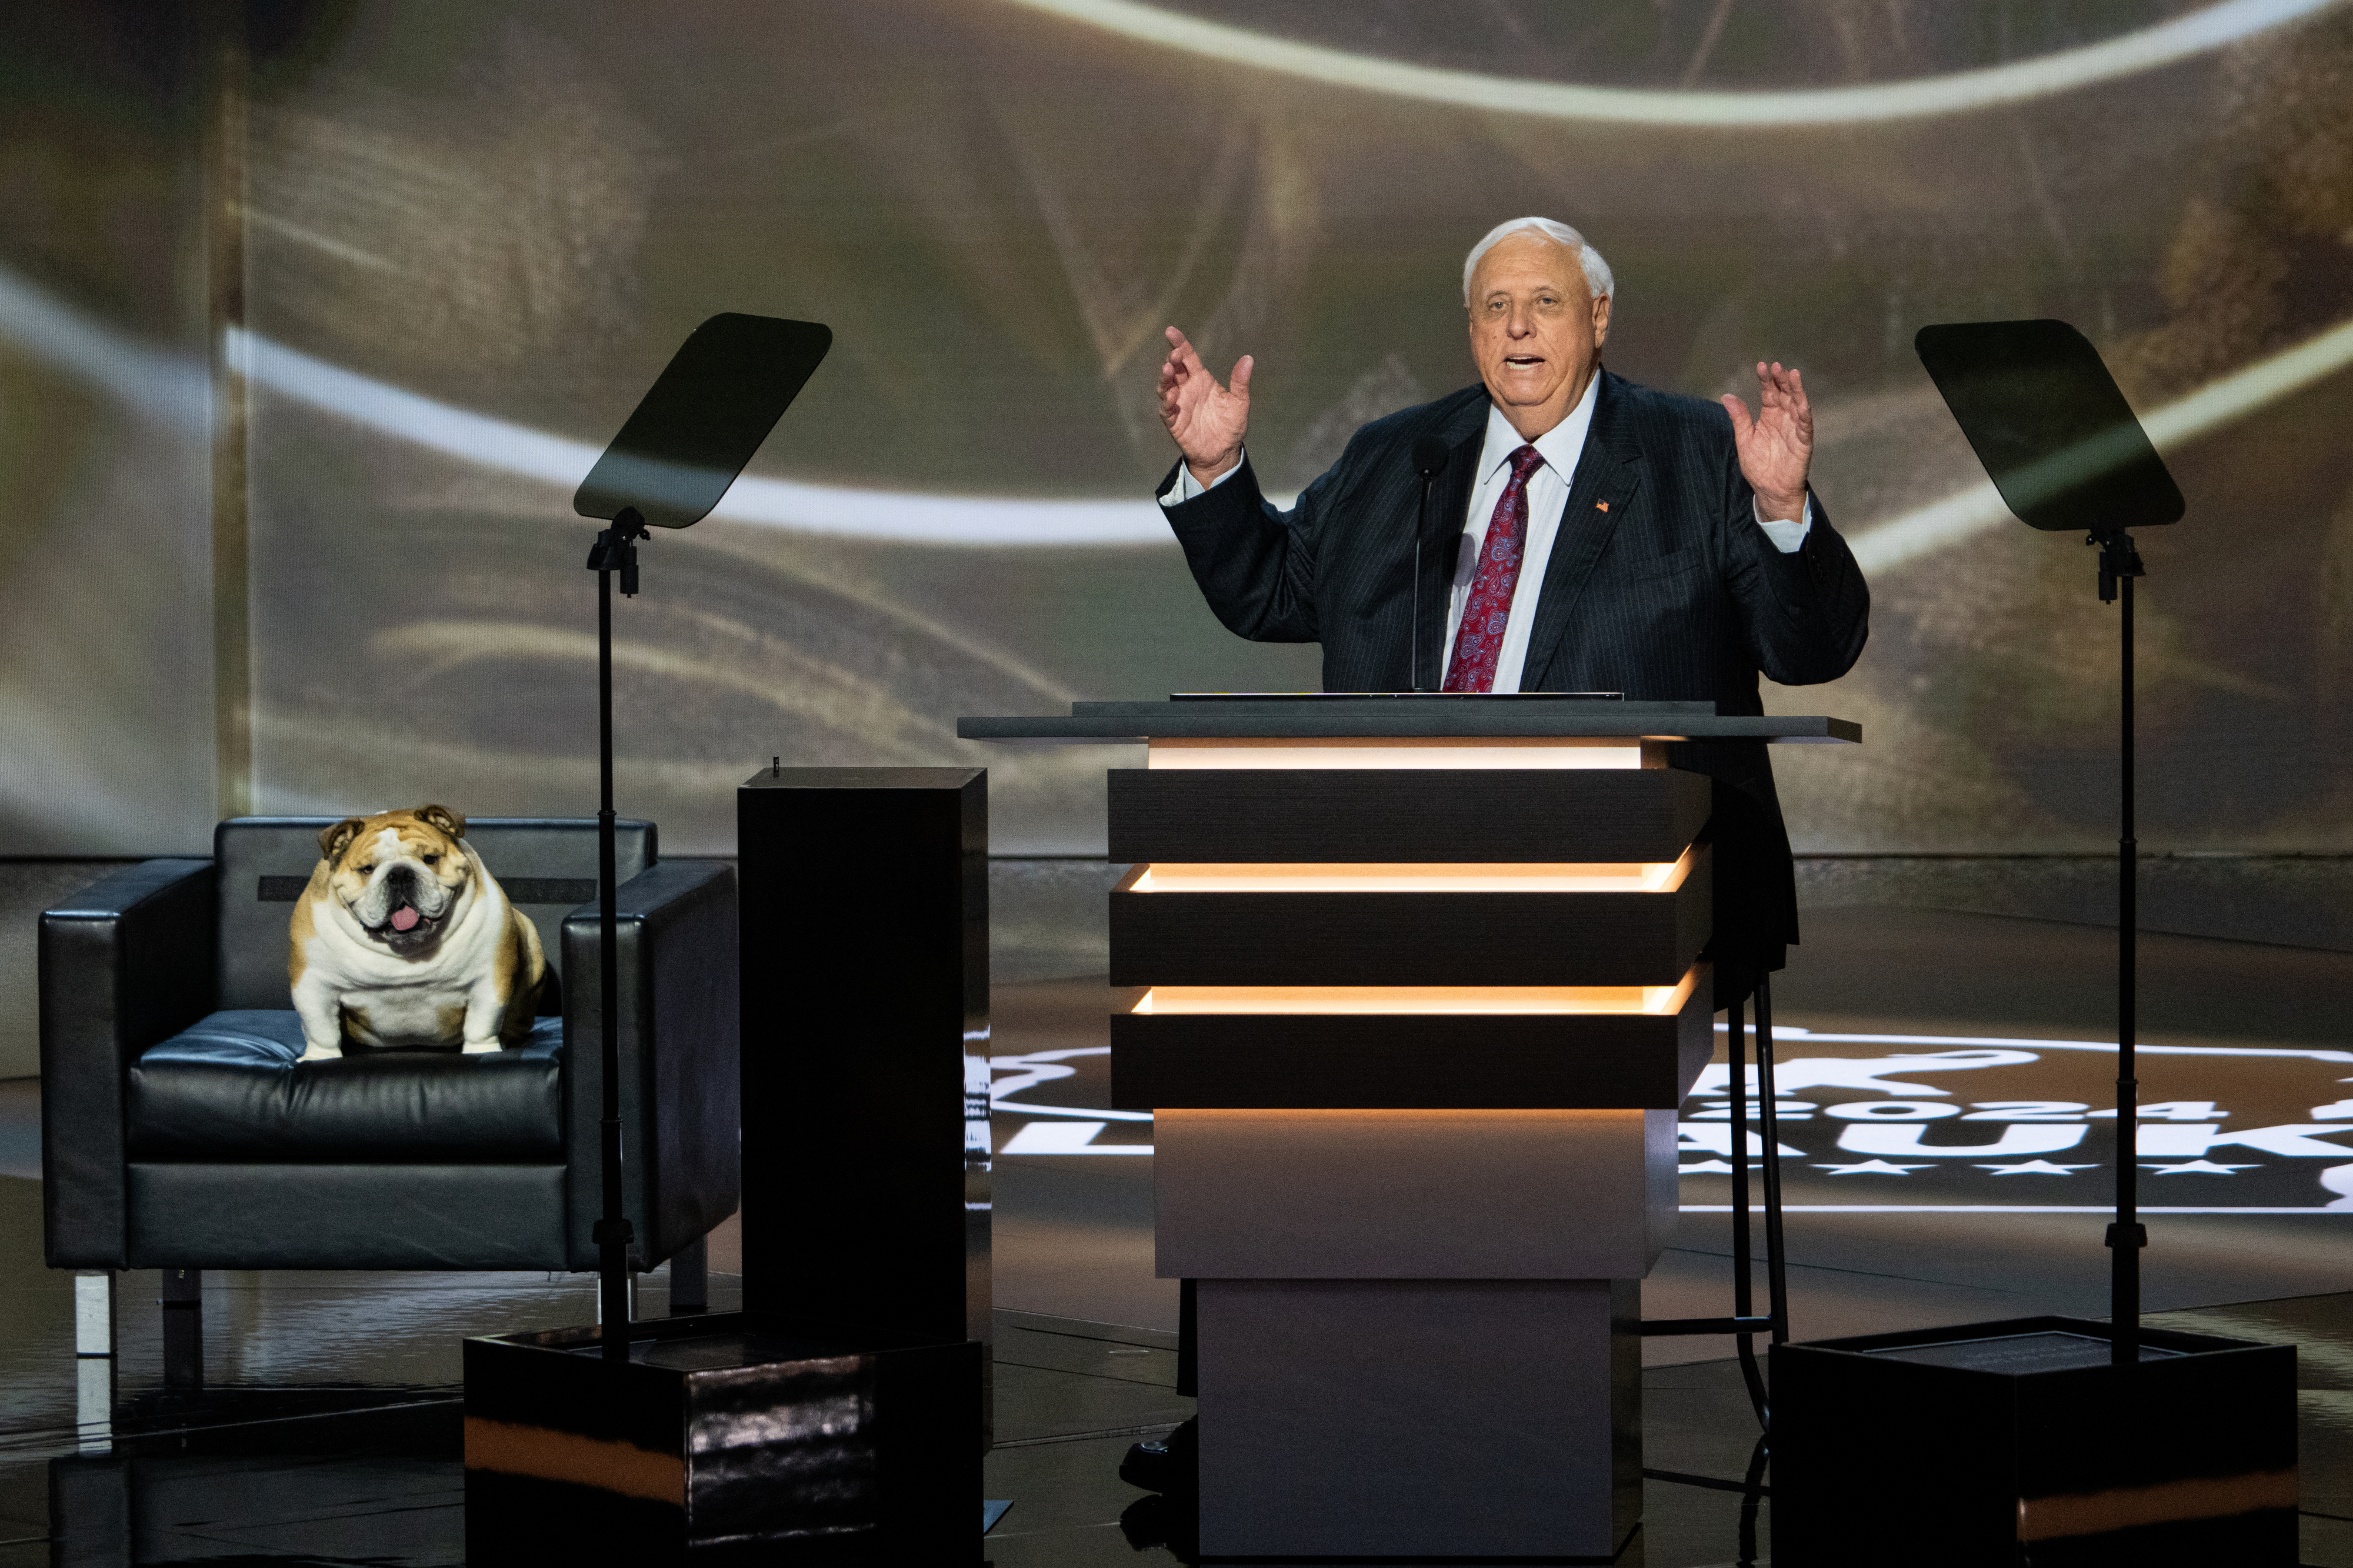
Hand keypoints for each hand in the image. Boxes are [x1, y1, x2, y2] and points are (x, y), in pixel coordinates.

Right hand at [1157, 326, 1251, 486]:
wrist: (1223, 452)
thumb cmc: (1230, 426)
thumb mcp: (1239, 402)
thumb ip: (1240, 382)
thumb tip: (1248, 358)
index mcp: (1201, 379)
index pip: (1188, 357)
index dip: (1179, 343)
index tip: (1171, 331)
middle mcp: (1187, 388)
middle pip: (1175, 368)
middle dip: (1172, 359)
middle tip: (1175, 354)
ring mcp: (1178, 404)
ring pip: (1166, 386)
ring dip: (1165, 378)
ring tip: (1168, 370)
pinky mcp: (1174, 421)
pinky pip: (1166, 409)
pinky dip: (1166, 402)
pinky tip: (1171, 396)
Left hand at [1720, 361, 1811, 520]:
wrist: (1770, 489)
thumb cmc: (1758, 465)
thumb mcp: (1744, 439)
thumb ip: (1739, 418)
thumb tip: (1726, 396)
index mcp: (1769, 416)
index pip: (1768, 392)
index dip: (1766, 380)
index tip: (1761, 366)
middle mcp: (1784, 418)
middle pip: (1784, 394)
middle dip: (1781, 380)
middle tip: (1776, 367)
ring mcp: (1795, 428)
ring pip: (1798, 404)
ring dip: (1796, 390)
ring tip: (1792, 375)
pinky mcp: (1803, 441)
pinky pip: (1805, 425)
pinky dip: (1804, 414)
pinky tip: (1802, 403)